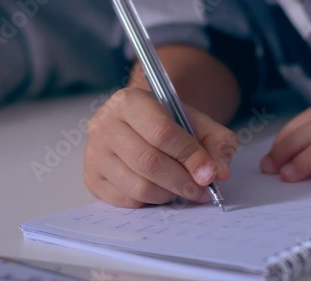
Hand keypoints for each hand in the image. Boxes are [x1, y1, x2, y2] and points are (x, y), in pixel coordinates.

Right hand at [83, 88, 237, 207]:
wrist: (144, 124)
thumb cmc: (172, 124)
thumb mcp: (200, 124)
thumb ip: (217, 143)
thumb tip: (219, 173)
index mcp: (130, 101)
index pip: (162, 132)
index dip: (189, 156)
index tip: (209, 174)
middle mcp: (105, 124)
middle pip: (148, 162)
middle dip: (182, 181)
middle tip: (201, 190)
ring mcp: (94, 153)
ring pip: (137, 186)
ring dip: (169, 194)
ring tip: (183, 189)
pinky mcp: (92, 178)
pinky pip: (126, 201)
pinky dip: (151, 201)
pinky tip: (162, 190)